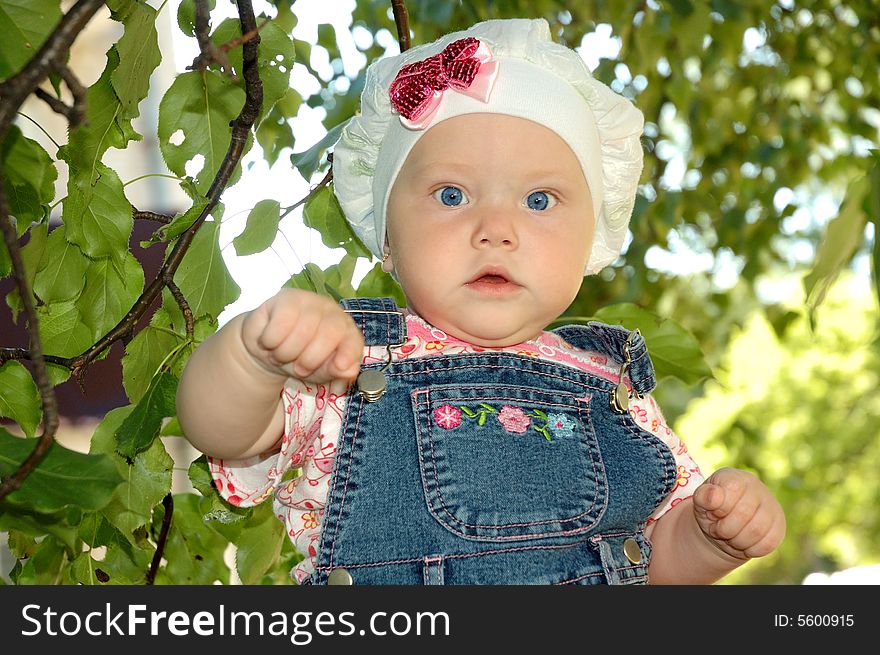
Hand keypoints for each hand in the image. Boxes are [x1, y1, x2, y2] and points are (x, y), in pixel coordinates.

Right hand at [240, 289, 364, 385]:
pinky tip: (270, 342)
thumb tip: (349, 370)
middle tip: (298, 369)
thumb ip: (334, 371)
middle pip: (329, 334)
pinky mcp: (286, 298)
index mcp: (346, 331)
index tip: (340, 366)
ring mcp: (310, 301)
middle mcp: (332, 312)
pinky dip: (271, 341)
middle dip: (310, 360)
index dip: (348, 352)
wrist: (268, 350)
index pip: (353, 339)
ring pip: (302, 331)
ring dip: (286, 354)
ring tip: (281, 355)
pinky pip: (280, 325)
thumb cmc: (299, 360)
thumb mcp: (318, 372)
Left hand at [692, 467, 784, 560]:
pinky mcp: (779, 526)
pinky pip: (767, 544)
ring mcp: (771, 507)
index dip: (720, 508)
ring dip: (737, 541)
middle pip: (744, 513)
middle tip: (718, 530)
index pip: (733, 489)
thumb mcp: (701, 502)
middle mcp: (757, 488)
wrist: (724, 528)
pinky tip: (743, 543)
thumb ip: (704, 496)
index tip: (713, 513)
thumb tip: (714, 495)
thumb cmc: (712, 510)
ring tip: (730, 537)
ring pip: (757, 531)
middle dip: (725, 528)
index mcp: (735, 477)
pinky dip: (750, 549)